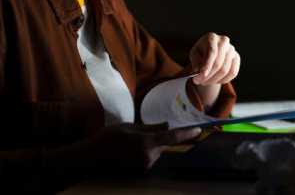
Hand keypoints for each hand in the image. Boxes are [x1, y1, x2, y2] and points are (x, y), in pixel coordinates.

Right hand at [86, 122, 201, 171]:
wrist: (96, 154)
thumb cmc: (111, 136)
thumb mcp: (131, 127)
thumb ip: (152, 128)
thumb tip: (167, 126)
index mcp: (146, 142)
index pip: (172, 138)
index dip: (186, 134)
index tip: (198, 130)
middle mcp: (148, 155)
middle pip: (164, 144)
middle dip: (159, 137)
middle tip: (141, 133)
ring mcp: (145, 164)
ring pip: (158, 150)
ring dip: (152, 144)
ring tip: (133, 142)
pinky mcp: (142, 169)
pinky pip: (152, 156)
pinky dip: (147, 151)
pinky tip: (132, 149)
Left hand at [189, 33, 239, 85]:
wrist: (211, 50)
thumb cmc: (201, 51)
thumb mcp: (194, 54)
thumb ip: (195, 62)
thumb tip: (195, 72)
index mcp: (211, 38)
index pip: (211, 51)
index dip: (207, 64)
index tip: (202, 74)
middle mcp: (224, 41)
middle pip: (218, 63)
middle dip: (207, 76)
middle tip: (198, 82)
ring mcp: (232, 50)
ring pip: (225, 70)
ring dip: (213, 80)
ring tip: (204, 82)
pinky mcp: (237, 58)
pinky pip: (233, 73)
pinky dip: (223, 80)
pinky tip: (215, 81)